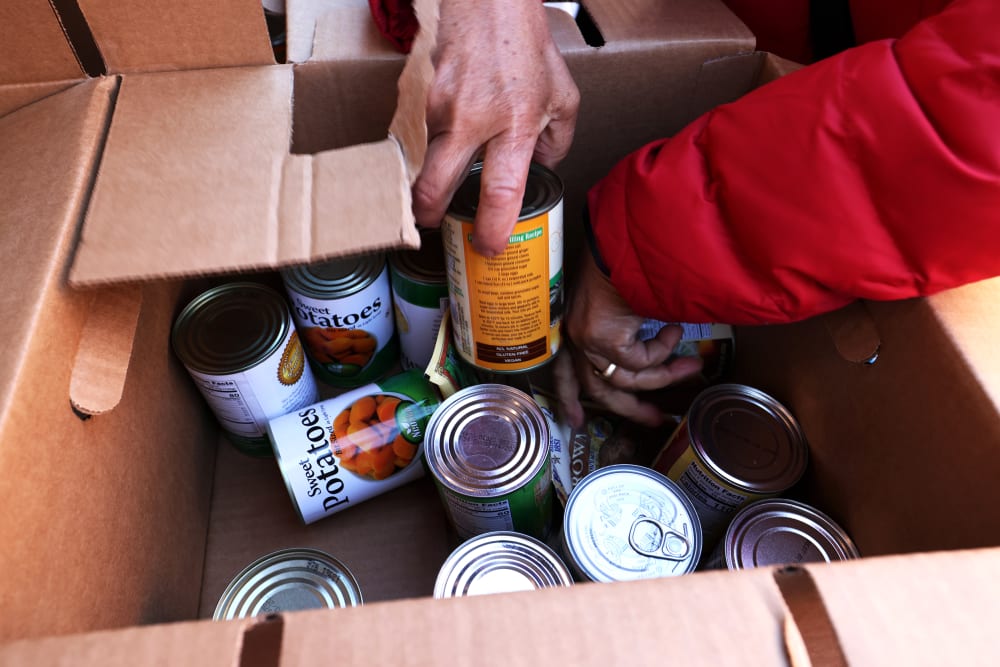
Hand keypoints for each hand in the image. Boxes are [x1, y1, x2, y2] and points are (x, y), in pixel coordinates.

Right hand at [413, 0, 579, 255]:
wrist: (488, 4)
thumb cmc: (527, 48)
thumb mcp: (563, 96)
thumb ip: (557, 141)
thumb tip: (542, 169)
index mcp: (516, 124)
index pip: (501, 189)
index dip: (492, 226)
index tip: (489, 246)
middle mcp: (475, 120)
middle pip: (436, 184)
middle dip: (430, 214)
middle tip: (435, 225)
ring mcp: (445, 109)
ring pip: (432, 159)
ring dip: (438, 176)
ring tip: (450, 181)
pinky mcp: (428, 97)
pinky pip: (433, 134)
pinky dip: (444, 144)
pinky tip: (460, 134)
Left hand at [555, 249, 703, 427]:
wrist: (627, 242)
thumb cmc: (630, 262)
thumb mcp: (626, 302)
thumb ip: (633, 331)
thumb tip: (660, 348)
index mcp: (575, 327)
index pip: (564, 371)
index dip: (570, 397)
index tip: (576, 420)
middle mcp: (576, 337)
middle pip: (599, 389)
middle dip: (631, 408)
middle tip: (655, 419)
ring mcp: (589, 340)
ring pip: (624, 379)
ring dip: (662, 378)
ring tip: (692, 367)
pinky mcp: (605, 339)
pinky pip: (639, 362)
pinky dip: (662, 351)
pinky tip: (673, 329)